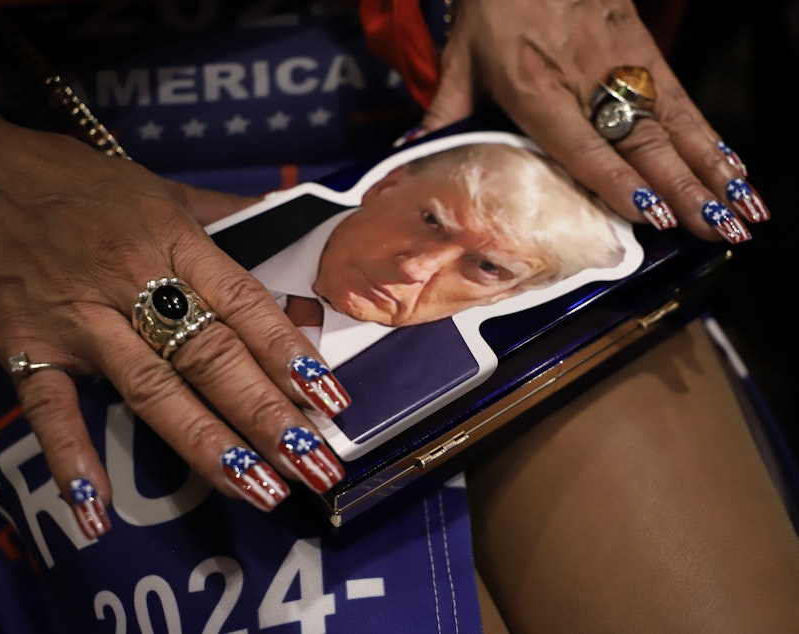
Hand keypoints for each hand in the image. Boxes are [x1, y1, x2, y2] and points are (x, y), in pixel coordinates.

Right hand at [0, 89, 347, 530]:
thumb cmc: (76, 183)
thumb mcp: (160, 188)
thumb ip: (225, 213)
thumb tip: (287, 219)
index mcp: (173, 242)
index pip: (245, 304)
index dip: (290, 352)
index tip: (330, 397)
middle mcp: (133, 281)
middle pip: (211, 357)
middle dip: (267, 415)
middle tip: (314, 464)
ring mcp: (79, 318)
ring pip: (151, 390)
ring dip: (206, 445)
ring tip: (258, 490)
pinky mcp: (27, 345)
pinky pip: (49, 408)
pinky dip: (71, 459)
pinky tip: (96, 514)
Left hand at [420, 0, 768, 242]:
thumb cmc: (494, 7)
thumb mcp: (460, 61)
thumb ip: (442, 115)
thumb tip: (407, 159)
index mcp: (536, 89)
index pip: (583, 145)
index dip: (618, 181)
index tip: (651, 216)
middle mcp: (586, 80)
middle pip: (642, 141)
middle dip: (683, 190)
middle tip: (713, 230)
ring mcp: (623, 64)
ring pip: (675, 123)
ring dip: (711, 170)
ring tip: (741, 211)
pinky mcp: (645, 49)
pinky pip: (685, 99)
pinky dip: (712, 136)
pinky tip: (734, 167)